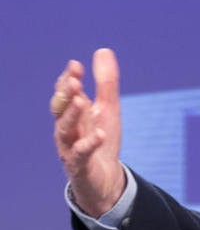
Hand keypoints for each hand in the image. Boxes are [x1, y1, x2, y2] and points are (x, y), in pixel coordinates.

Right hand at [51, 48, 124, 216]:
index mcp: (72, 113)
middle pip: (61, 109)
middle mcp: (67, 129)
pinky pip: (81, 154)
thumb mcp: (107, 108)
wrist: (105, 179)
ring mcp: (70, 147)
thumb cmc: (101, 140)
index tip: (76, 65)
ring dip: (72, 115)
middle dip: (66, 94)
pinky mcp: (80, 166)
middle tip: (75, 80)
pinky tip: (99, 134)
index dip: (69, 80)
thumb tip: (103, 50)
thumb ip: (106, 82)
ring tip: (81, 100)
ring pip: (65, 130)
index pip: (65, 93)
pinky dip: (89, 143)